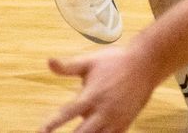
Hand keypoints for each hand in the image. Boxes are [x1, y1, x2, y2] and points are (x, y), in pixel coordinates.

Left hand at [40, 46, 159, 132]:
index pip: (66, 114)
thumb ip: (68, 66)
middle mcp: (102, 112)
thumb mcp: (90, 61)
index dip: (52, 124)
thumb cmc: (115, 61)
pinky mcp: (125, 125)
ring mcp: (115, 121)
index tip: (41, 131)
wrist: (145, 65)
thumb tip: (48, 62)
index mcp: (91, 97)